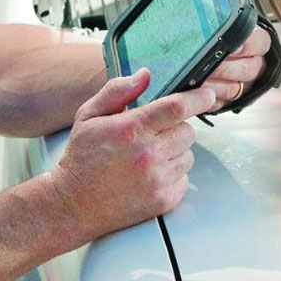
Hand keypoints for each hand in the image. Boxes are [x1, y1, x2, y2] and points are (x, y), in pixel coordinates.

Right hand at [52, 69, 215, 239]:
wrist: (72, 205)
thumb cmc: (81, 159)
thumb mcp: (89, 116)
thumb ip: (118, 91)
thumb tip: (144, 75)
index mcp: (131, 129)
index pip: (177, 106)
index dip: (198, 98)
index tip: (207, 94)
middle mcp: (148, 155)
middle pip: (188, 131)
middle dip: (177, 128)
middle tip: (155, 134)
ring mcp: (157, 180)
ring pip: (188, 155)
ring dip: (175, 152)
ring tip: (149, 157)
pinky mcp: (164, 201)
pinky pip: (185, 179)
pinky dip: (173, 174)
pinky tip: (150, 174)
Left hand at [204, 0, 270, 109]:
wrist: (182, 50)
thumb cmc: (208, 22)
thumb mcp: (221, 0)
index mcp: (254, 39)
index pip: (260, 42)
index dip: (247, 44)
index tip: (233, 44)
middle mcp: (251, 63)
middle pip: (249, 68)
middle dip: (229, 66)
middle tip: (211, 62)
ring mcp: (239, 84)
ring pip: (235, 87)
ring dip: (217, 82)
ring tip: (198, 75)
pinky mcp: (224, 101)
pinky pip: (221, 103)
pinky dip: (208, 96)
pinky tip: (193, 89)